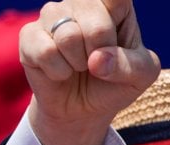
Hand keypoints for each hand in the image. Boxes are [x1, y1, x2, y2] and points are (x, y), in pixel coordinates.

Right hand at [20, 0, 159, 144]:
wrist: (81, 109)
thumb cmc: (114, 84)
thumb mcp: (140, 77)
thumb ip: (130, 65)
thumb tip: (97, 60)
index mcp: (114, 3)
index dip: (117, 22)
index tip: (115, 40)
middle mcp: (82, 2)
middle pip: (97, 23)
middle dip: (101, 55)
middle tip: (97, 62)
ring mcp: (53, 15)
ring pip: (68, 36)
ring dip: (77, 63)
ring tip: (78, 66)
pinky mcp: (29, 35)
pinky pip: (45, 51)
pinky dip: (58, 72)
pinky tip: (60, 72)